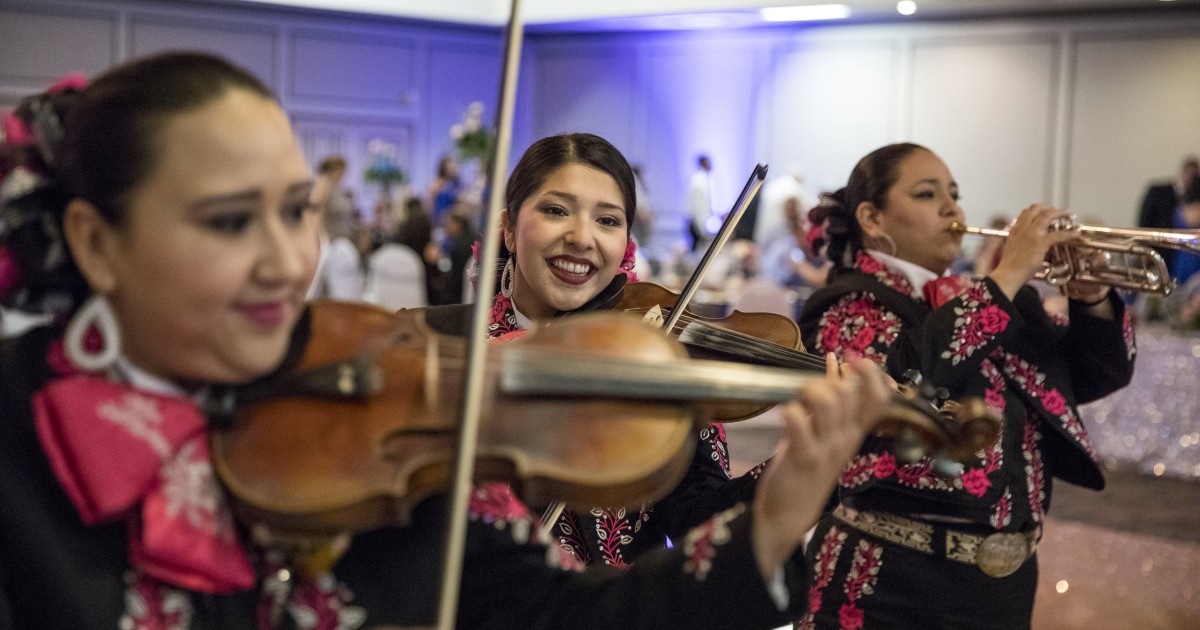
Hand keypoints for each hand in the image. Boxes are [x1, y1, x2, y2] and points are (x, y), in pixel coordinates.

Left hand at [750, 359, 889, 579]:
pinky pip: (799, 423)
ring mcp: (827, 448)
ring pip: (827, 402)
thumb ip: (833, 399)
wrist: (790, 513)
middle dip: (825, 381)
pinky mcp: (804, 457)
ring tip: (796, 401)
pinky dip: (790, 411)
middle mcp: (846, 438)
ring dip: (808, 391)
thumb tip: (836, 363)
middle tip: (808, 390)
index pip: (879, 399)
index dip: (871, 374)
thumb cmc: (808, 465)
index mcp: (855, 432)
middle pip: (848, 394)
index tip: (853, 361)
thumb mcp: (826, 430)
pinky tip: (784, 414)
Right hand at [988, 204, 1078, 298]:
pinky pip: (1059, 234)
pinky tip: (1076, 233)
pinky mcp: (1041, 243)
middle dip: (1050, 207)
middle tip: (1059, 211)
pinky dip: (1070, 233)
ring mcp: (1032, 234)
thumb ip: (1019, 240)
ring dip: (1060, 213)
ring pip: (1047, 215)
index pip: (1026, 212)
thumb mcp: (1011, 247)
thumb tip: (1028, 241)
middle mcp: (1023, 228)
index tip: (1046, 211)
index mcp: (1015, 229)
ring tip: (1069, 215)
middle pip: (1037, 208)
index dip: (1038, 209)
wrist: (1008, 273)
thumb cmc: (1009, 265)